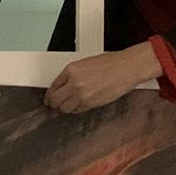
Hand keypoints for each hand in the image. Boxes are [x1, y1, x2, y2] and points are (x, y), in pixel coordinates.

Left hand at [45, 43, 161, 114]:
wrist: (126, 68)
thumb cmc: (111, 63)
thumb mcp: (86, 63)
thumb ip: (72, 74)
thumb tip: (63, 85)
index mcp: (71, 69)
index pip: (53, 87)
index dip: (49, 95)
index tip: (49, 98)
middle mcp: (74, 83)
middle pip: (56, 100)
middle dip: (54, 104)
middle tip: (54, 105)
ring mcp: (82, 95)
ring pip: (65, 108)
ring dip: (65, 108)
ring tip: (67, 106)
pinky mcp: (91, 104)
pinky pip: (77, 111)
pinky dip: (76, 110)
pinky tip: (79, 105)